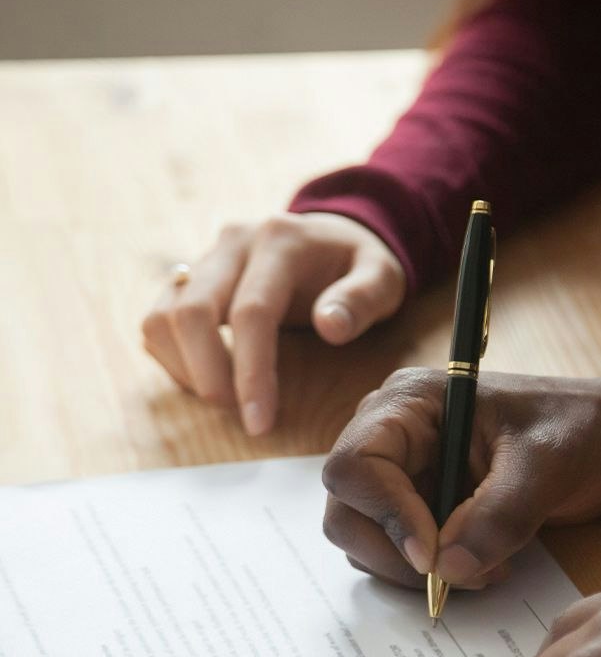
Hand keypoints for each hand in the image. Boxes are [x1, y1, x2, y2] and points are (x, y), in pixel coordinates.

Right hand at [142, 212, 405, 434]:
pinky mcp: (190, 278)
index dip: (251, 371)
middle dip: (206, 374)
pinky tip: (209, 379)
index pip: (252, 312)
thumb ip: (362, 299)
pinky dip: (174, 357)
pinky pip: (160, 320)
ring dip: (184, 368)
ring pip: (163, 316)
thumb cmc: (360, 264)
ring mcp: (206, 258)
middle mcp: (233, 243)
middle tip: (237, 415)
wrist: (333, 234)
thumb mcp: (384, 277)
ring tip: (224, 399)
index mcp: (280, 242)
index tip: (259, 421)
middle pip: (191, 311)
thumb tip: (329, 327)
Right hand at [321, 367, 600, 586]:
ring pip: (366, 539)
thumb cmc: (578, 429)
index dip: (384, 514)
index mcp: (411, 403)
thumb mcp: (547, 465)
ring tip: (487, 567)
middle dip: (396, 553)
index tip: (432, 554)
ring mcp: (403, 474)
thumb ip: (499, 515)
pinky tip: (483, 565)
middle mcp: (394, 437)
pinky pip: (397, 552)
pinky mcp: (419, 507)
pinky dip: (431, 573)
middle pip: (348, 510)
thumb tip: (448, 569)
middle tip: (457, 575)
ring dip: (417, 570)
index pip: (356, 464)